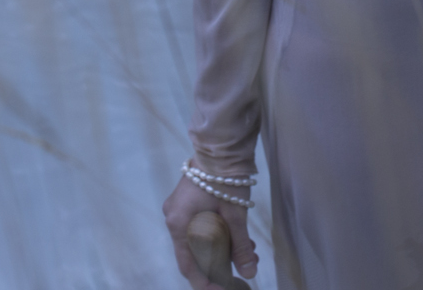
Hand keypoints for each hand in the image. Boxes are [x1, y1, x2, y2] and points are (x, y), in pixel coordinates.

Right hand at [163, 171, 257, 286]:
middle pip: (194, 252)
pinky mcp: (188, 200)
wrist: (221, 147)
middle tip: (242, 269)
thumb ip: (240, 246)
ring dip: (221, 248)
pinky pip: (199, 225)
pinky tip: (238, 236)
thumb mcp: (235, 216)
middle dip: (219, 264)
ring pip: (198, 238)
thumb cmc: (225, 180)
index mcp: (178, 224)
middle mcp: (173, 218)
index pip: (187, 264)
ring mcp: (179, 208)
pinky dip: (216, 234)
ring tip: (248, 250)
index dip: (204, 282)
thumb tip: (249, 273)